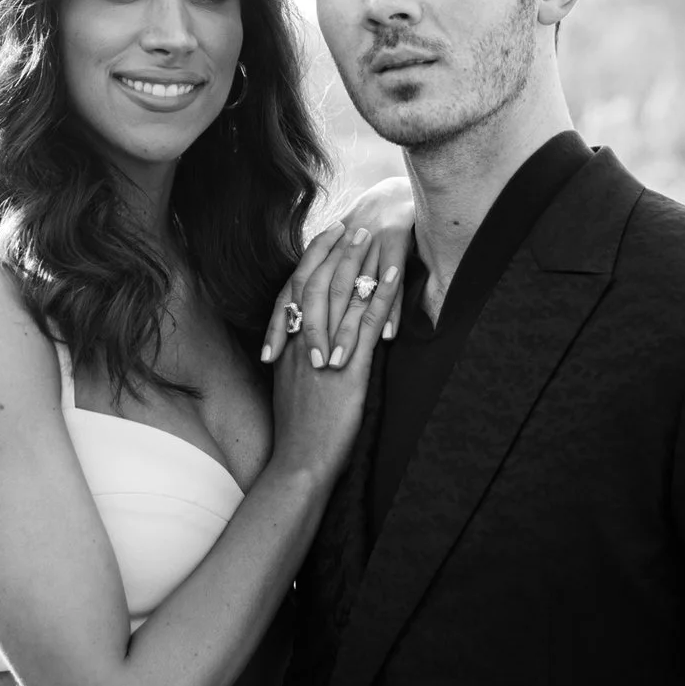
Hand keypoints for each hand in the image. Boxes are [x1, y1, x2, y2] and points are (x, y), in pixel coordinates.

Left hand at [261, 176, 415, 370]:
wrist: (390, 196)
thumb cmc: (359, 240)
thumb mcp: (332, 265)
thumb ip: (313, 294)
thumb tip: (293, 330)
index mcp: (316, 261)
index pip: (288, 296)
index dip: (277, 326)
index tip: (268, 359)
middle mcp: (335, 253)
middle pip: (316, 295)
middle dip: (310, 333)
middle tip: (310, 366)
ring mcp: (364, 246)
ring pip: (350, 291)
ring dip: (345, 329)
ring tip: (340, 362)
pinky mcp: (394, 241)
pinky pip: (389, 278)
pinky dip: (389, 309)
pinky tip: (388, 336)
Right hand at [267, 242, 401, 482]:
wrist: (299, 463)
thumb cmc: (298, 435)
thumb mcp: (292, 391)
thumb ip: (300, 364)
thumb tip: (315, 350)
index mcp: (289, 346)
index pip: (297, 289)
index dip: (312, 259)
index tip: (324, 236)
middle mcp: (303, 342)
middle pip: (317, 283)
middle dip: (334, 250)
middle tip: (349, 222)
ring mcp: (325, 352)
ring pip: (341, 296)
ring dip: (358, 262)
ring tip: (371, 234)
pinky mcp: (350, 368)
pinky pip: (369, 322)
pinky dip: (383, 293)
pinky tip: (395, 272)